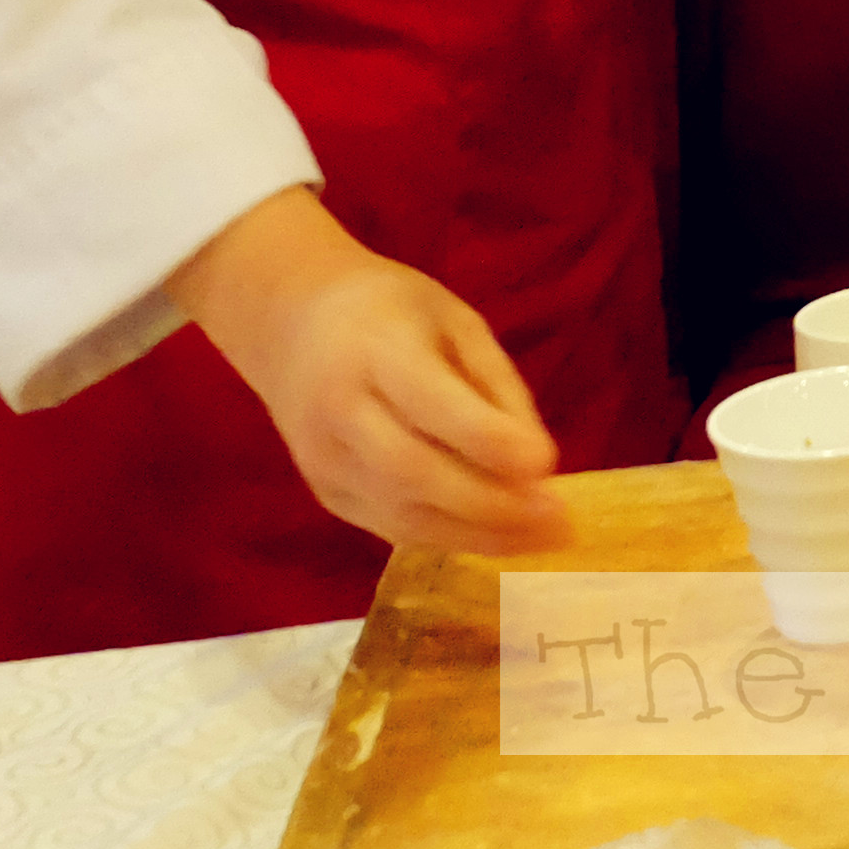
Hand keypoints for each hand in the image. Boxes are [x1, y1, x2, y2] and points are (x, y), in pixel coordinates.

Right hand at [170, 187, 573, 556]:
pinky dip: (449, 537)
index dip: (490, 441)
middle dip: (491, 506)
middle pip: (414, 475)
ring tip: (542, 537)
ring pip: (403, 517)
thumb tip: (538, 462)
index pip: (432, 406)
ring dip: (479, 536)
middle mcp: (341, 413)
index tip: (548, 464)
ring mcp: (326, 462)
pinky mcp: (325, 494)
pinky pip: (392, 528)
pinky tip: (497, 537)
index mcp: (375, 351)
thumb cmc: (389, 310)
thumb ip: (496, 384)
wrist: (290, 324)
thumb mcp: (454, 320)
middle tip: (558, 519)